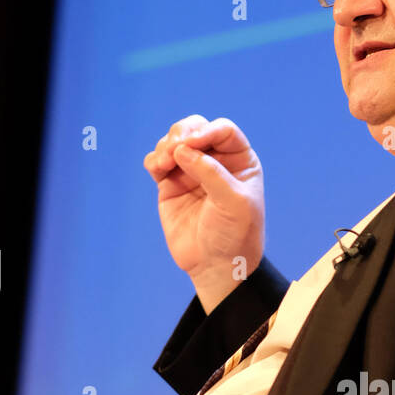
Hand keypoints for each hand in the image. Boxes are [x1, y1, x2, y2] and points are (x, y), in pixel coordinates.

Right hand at [144, 114, 265, 311]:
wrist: (215, 266)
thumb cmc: (234, 235)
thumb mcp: (234, 203)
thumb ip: (211, 173)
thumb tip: (182, 149)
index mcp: (240, 161)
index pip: (223, 130)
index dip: (206, 131)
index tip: (193, 145)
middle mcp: (216, 161)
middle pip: (195, 128)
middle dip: (182, 133)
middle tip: (175, 150)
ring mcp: (191, 171)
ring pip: (173, 141)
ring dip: (165, 145)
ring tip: (165, 164)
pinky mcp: (170, 184)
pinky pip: (157, 161)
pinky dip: (154, 159)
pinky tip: (158, 168)